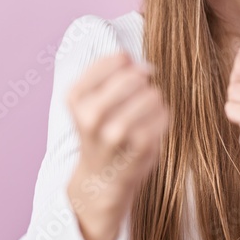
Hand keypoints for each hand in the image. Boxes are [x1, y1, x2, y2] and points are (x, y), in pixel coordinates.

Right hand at [65, 51, 168, 239]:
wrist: (101, 180)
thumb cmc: (100, 132)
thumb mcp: (89, 100)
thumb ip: (110, 75)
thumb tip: (140, 64)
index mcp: (75, 97)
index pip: (117, 59)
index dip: (129, 63)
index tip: (128, 73)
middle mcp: (91, 115)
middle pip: (135, 76)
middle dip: (143, 80)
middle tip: (139, 93)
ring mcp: (115, 133)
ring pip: (152, 95)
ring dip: (154, 99)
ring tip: (145, 111)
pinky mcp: (140, 147)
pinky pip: (164, 114)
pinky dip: (163, 116)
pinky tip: (152, 125)